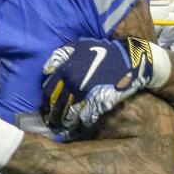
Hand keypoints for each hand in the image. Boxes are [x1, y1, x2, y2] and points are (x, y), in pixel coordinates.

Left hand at [40, 38, 154, 134]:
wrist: (128, 59)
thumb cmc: (103, 51)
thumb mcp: (78, 45)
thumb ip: (60, 56)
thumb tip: (46, 70)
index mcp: (66, 69)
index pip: (47, 90)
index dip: (45, 101)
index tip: (45, 108)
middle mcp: (72, 82)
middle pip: (56, 104)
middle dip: (52, 114)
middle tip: (50, 121)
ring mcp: (85, 94)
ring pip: (68, 113)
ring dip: (64, 121)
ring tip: (61, 127)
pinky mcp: (99, 102)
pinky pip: (86, 117)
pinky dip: (82, 122)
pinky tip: (80, 124)